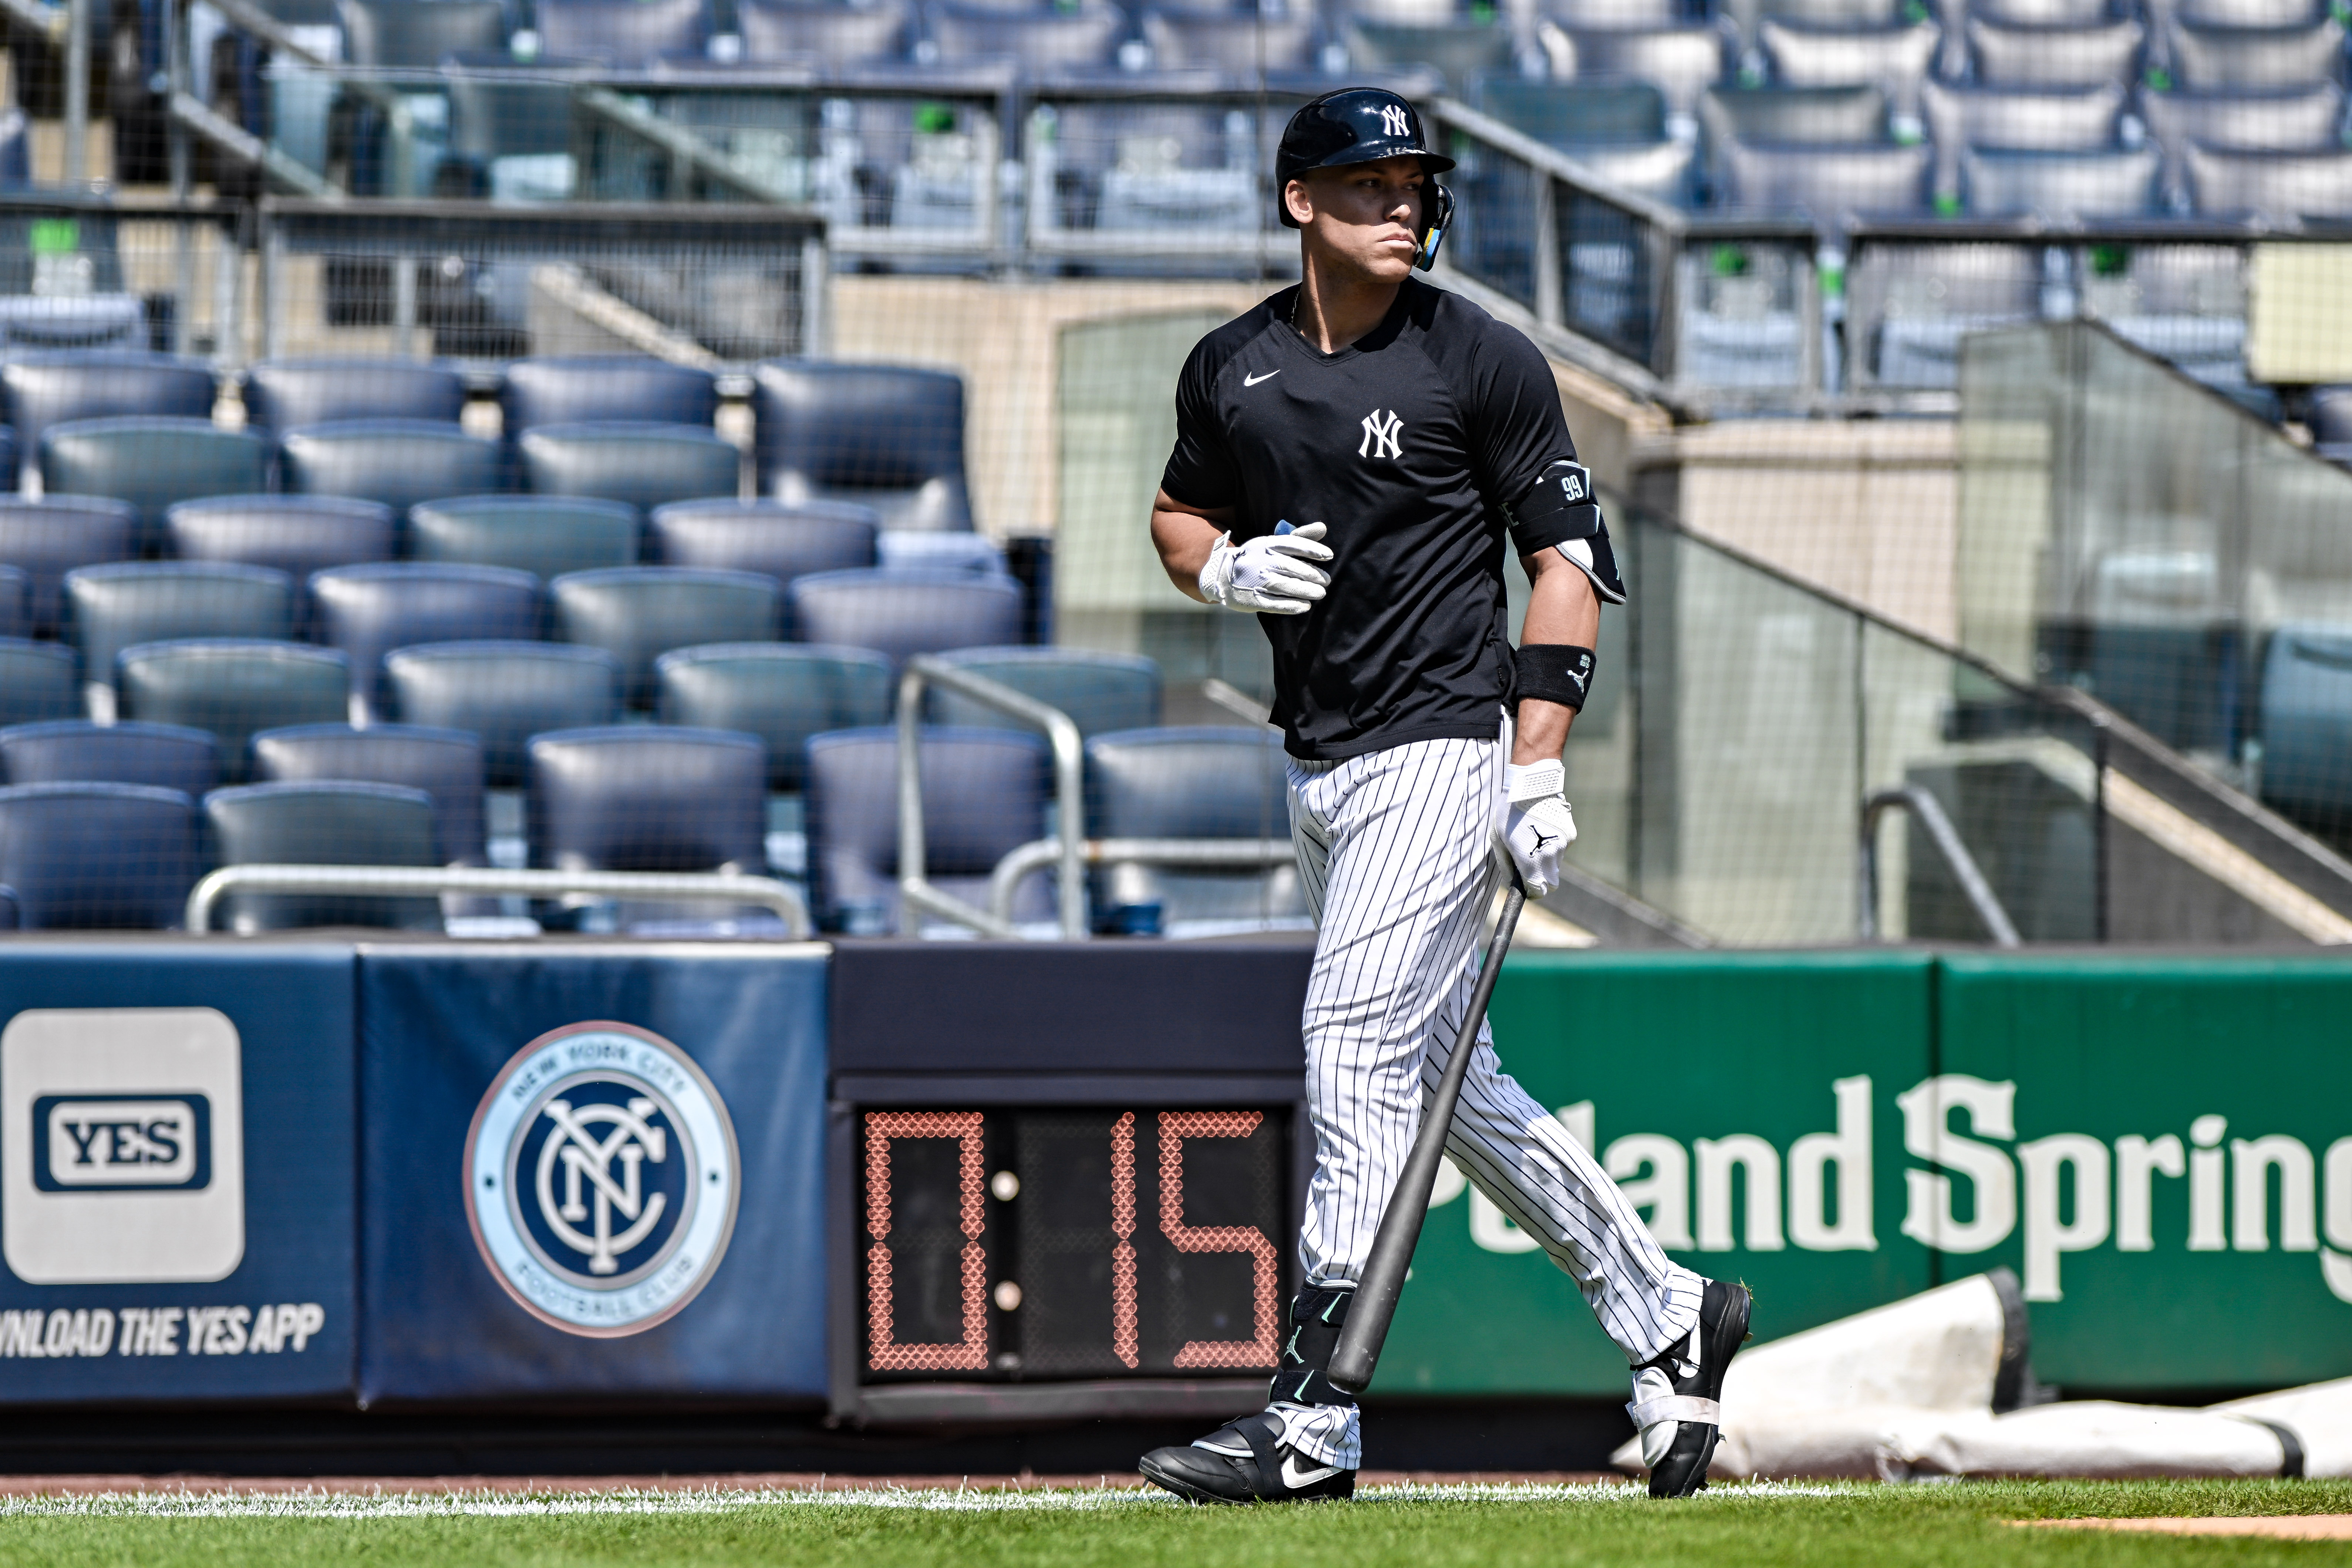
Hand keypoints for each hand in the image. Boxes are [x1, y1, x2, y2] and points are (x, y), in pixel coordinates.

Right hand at [1199, 521, 1331, 614]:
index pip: (1292, 544)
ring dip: (1305, 590)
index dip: (1312, 549)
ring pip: (1284, 585)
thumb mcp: (1273, 543)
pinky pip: (1275, 603)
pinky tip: (1304, 606)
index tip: (1328, 556)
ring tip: (1320, 593)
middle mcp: (1260, 561)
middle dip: (1311, 574)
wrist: (1222, 574)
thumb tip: (1323, 528)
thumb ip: (1299, 537)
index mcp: (1266, 544)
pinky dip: (1291, 605)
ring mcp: (1255, 581)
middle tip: (1326, 581)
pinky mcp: (1253, 599)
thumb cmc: (1257, 557)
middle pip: (1290, 567)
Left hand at [1505, 759, 1575, 898]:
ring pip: (1556, 865)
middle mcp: (1552, 856)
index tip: (1525, 888)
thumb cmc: (1509, 812)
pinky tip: (1542, 829)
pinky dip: (1553, 845)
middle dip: (1540, 879)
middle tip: (1528, 867)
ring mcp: (1564, 845)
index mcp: (1532, 861)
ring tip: (1533, 839)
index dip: (1531, 892)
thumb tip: (1512, 882)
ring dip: (1546, 860)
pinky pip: (1561, 848)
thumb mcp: (1498, 840)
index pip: (1538, 891)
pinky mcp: (1571, 835)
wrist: (1533, 785)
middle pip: (1551, 882)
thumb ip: (1507, 865)